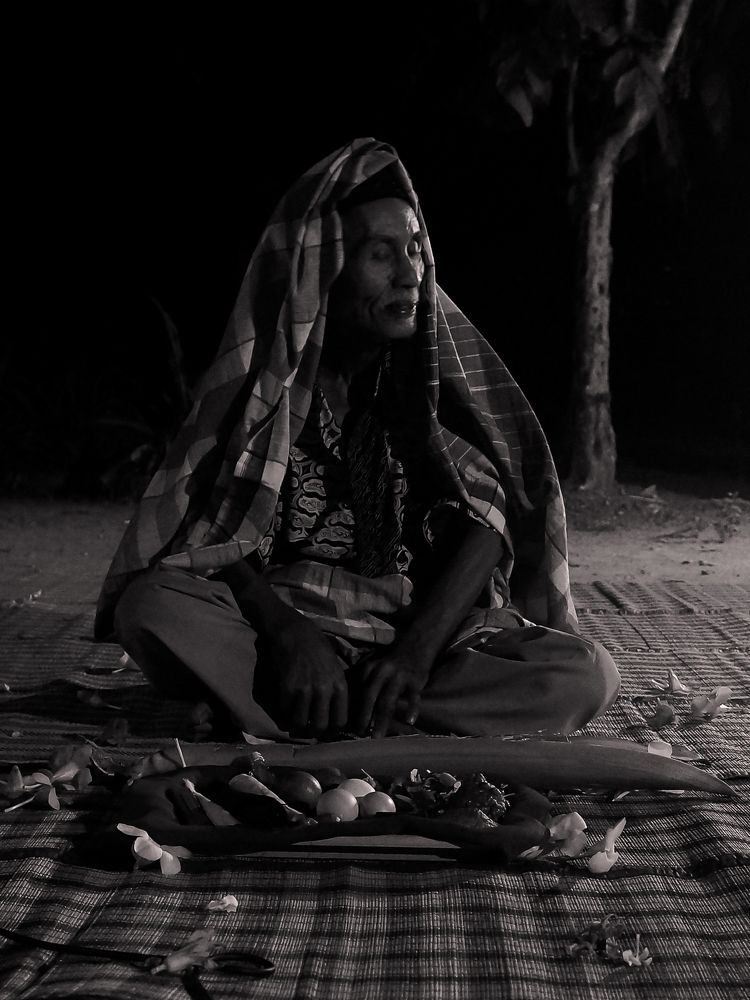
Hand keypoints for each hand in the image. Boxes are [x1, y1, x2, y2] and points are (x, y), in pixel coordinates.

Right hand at [266, 616, 348, 736]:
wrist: (295, 632)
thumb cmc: (318, 647)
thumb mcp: (337, 666)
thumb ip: (338, 688)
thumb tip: (339, 712)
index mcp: (339, 685)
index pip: (340, 721)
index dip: (332, 731)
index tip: (326, 730)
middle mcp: (323, 690)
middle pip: (319, 726)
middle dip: (313, 732)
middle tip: (309, 729)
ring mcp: (304, 690)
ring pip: (300, 723)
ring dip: (297, 727)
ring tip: (296, 723)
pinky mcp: (286, 689)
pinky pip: (285, 712)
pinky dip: (284, 715)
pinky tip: (286, 710)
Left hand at [353, 647, 432, 738]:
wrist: (416, 647)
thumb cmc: (392, 663)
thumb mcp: (374, 667)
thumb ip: (364, 682)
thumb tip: (349, 706)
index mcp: (370, 669)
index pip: (359, 691)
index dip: (353, 708)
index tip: (349, 725)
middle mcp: (383, 672)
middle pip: (370, 697)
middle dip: (364, 717)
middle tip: (359, 734)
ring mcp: (399, 677)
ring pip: (388, 700)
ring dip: (382, 720)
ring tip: (377, 736)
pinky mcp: (415, 681)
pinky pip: (413, 697)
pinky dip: (412, 708)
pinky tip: (409, 721)